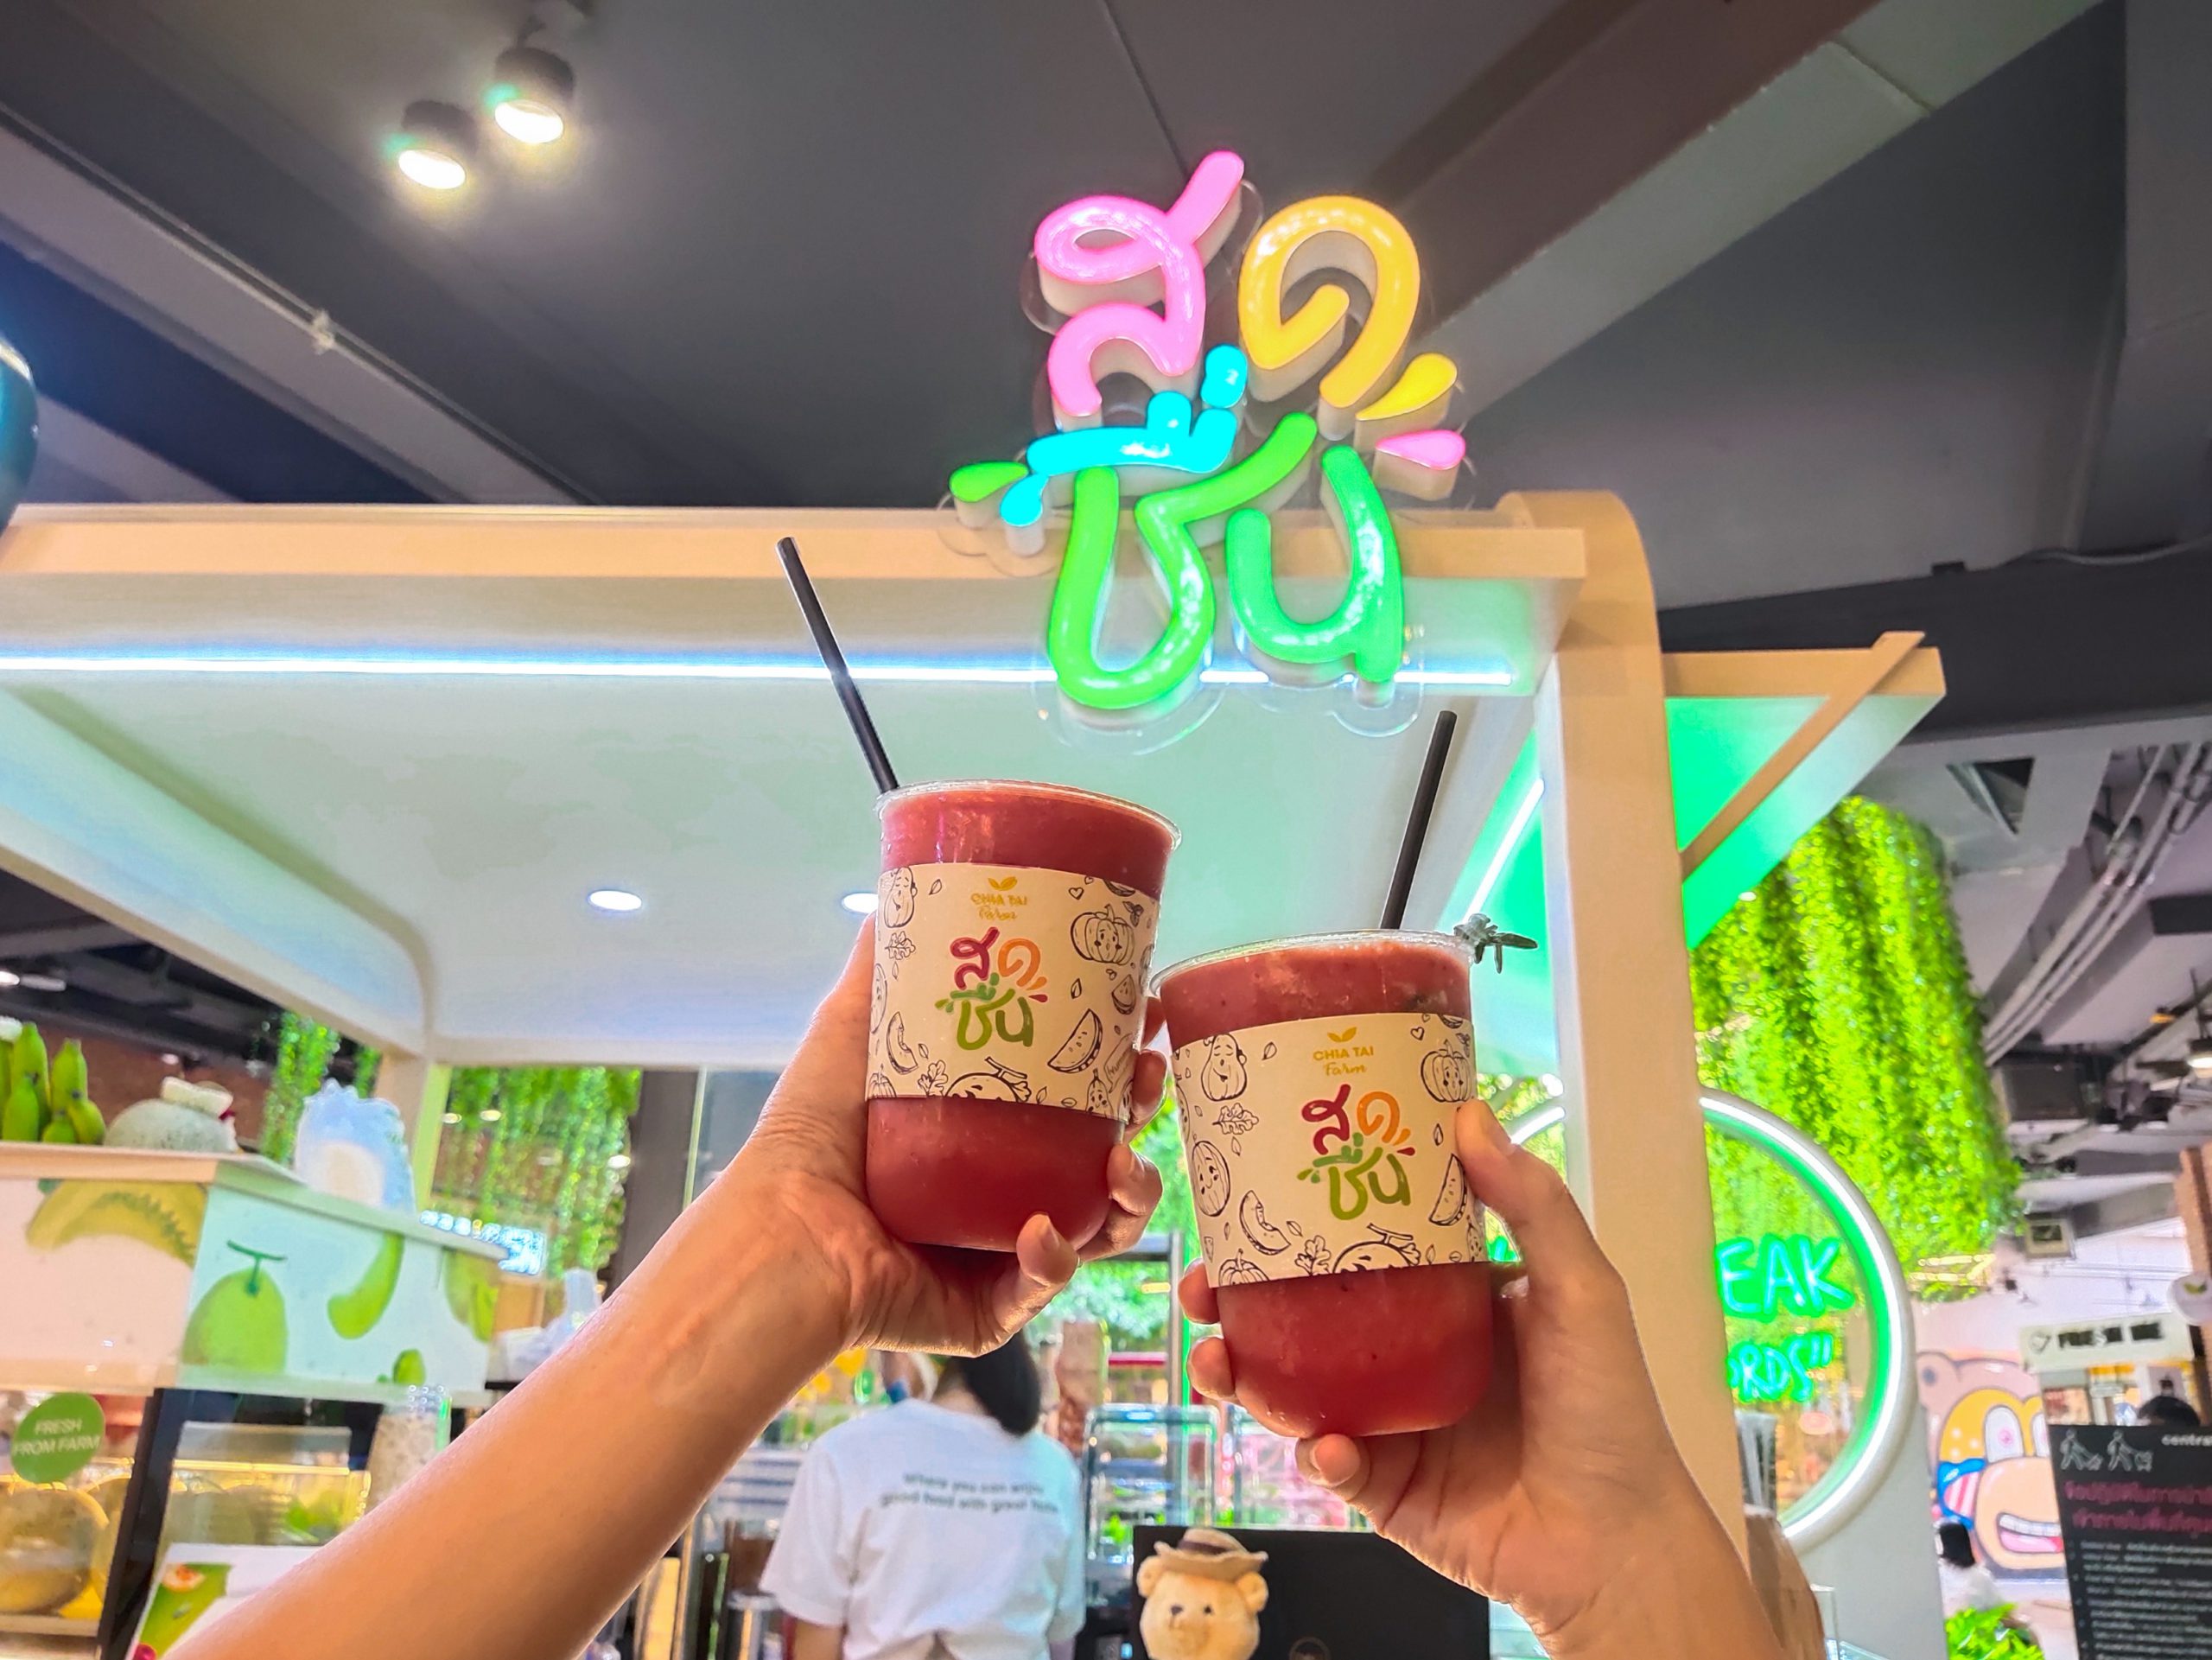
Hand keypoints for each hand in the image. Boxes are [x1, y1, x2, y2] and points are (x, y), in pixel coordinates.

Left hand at [727, 920, 1165, 1354]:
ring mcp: (1000, 1254)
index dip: (1120, 1064)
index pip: (1078, 1096)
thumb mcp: (856, 1028)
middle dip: (1141, 1120)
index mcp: (989, 1132)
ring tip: (1122, 1164)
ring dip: (1128, 1195)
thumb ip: (887, 962)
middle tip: (1147, 1081)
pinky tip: (1042, 1232)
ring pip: (1098, 1226)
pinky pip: (1044, 1284)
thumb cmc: (812, 1132)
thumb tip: (904, 881)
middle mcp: (1002, 1190)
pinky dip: (1055, 1258)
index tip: (1149, 1021)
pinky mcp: (988, 1308)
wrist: (782, 1231)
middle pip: (1103, 1157)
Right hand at [1183, 1099, 1766, 1656]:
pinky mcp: (1386, 1491)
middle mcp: (1409, 1358)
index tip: (1251, 1194)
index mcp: (1448, 1302)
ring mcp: (1392, 1425)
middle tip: (1202, 1284)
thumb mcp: (1580, 1290)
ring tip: (1217, 1362)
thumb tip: (1468, 1114)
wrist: (1618, 1543)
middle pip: (1305, 1320)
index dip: (1301, 1223)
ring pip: (1296, 1392)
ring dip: (1247, 1376)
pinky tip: (1330, 1445)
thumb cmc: (1609, 1409)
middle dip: (1241, 1303)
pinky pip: (1333, 1464)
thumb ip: (1529, 1203)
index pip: (1360, 1249)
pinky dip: (1321, 1452)